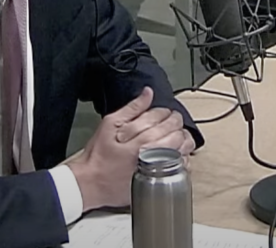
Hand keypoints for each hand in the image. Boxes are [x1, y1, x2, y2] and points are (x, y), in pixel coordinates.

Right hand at [63, 87, 188, 210]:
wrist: (91, 182)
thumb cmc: (99, 155)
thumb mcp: (110, 124)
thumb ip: (132, 108)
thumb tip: (148, 92)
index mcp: (140, 136)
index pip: (163, 115)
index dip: (164, 111)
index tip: (162, 113)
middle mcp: (151, 152)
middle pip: (175, 129)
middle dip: (175, 121)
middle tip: (171, 122)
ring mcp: (157, 167)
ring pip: (182, 146)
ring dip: (183, 138)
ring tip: (175, 136)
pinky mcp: (159, 180)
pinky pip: (182, 166)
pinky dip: (183, 157)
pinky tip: (175, 153)